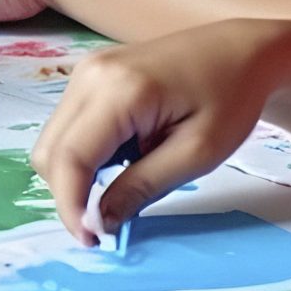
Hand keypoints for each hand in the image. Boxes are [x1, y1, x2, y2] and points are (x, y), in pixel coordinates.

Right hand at [31, 19, 281, 245]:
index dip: (71, 207)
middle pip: (50, 151)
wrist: (240, 50)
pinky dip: (85, 154)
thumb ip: (142, 187)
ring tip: (126, 180)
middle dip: (70, 194)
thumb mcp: (197, 153)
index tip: (92, 241)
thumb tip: (99, 221)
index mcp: (119, 91)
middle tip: (108, 220)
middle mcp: (90, 75)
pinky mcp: (91, 74)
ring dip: (77, 174)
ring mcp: (86, 71)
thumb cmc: (231, 97)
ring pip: (54, 140)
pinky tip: (125, 156)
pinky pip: (69, 126)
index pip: (70, 158)